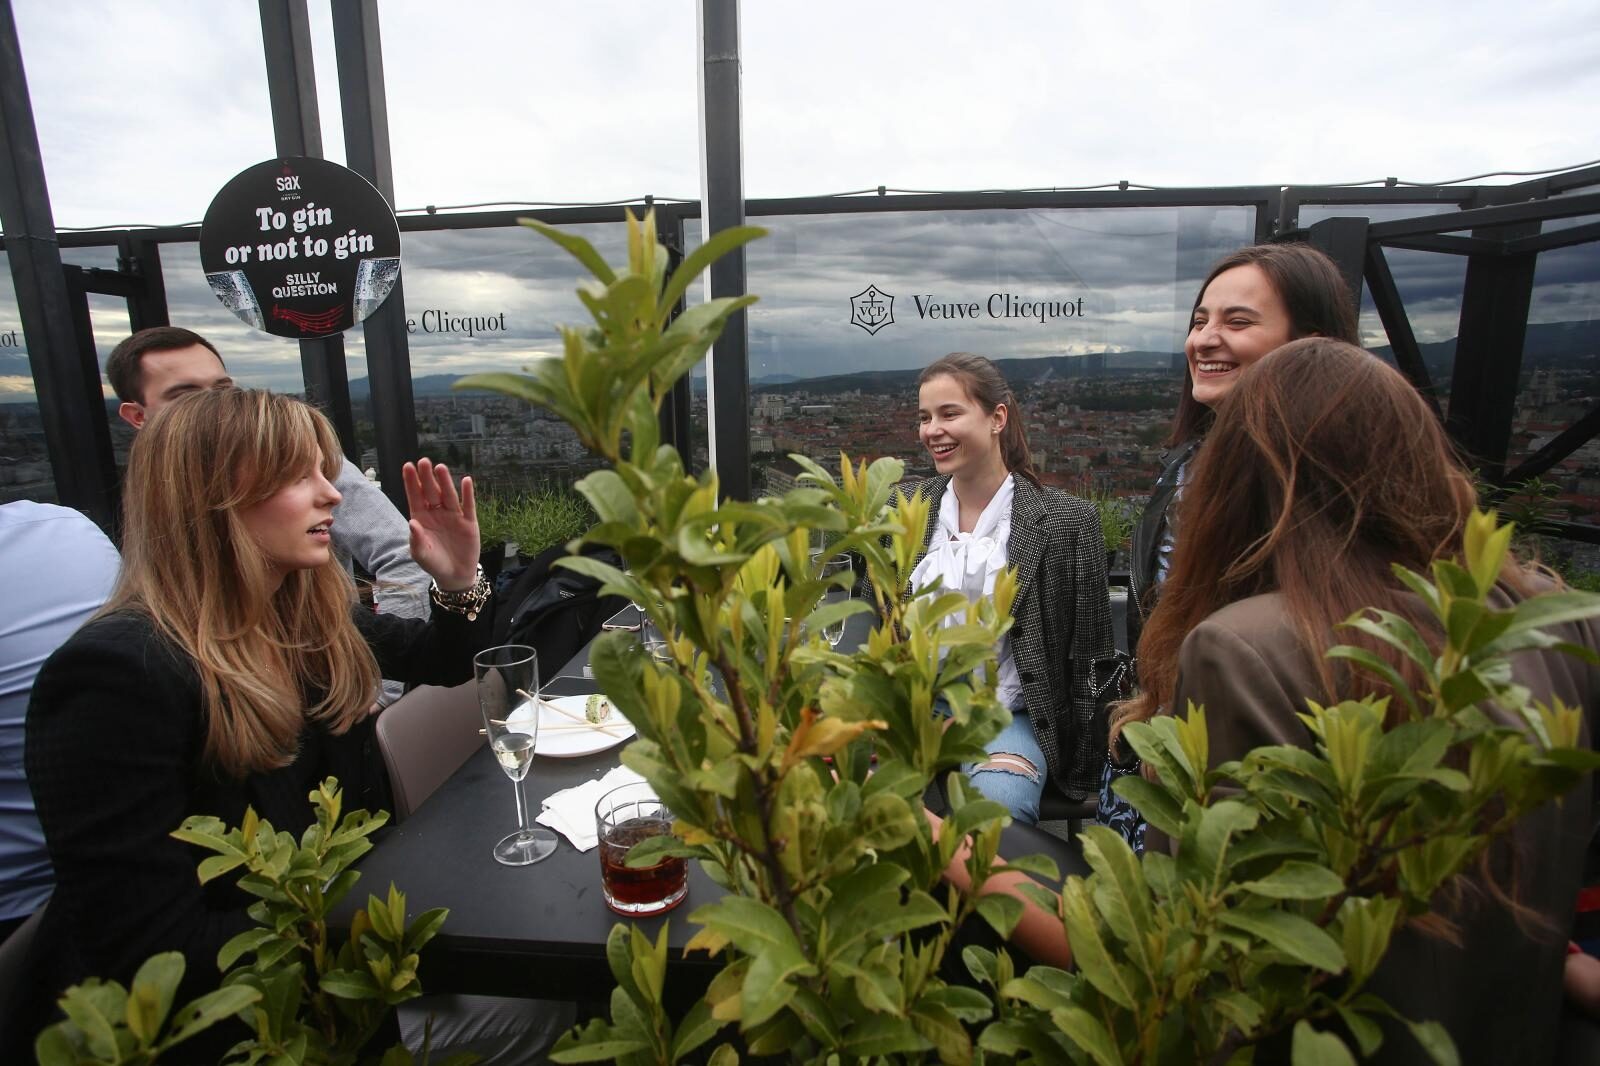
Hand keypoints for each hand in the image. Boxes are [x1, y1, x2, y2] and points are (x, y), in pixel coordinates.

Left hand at [402, 459, 478, 589]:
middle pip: (432, 492)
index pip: (416, 497)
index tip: (408, 466)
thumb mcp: (421, 555)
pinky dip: (468, 494)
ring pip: (448, 495)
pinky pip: (468, 506)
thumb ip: (417, 540)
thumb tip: (412, 523)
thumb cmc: (434, 563)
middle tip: (424, 461)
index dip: (412, 482)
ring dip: (445, 481)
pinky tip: (467, 481)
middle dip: (427, 477)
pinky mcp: (469, 522)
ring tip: (440, 467)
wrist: (454, 575)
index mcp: (422, 518)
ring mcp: (453, 516)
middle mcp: (437, 513)